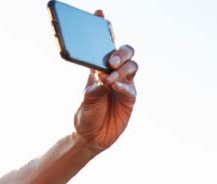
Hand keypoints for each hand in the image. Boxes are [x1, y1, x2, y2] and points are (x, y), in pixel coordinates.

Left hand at [73, 16, 137, 151]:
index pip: (103, 45)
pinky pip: (130, 88)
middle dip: (120, 53)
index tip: (99, 13)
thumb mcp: (85, 100)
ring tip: (110, 79)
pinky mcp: (130, 98)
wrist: (90, 138)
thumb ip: (94, 88)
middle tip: (110, 61)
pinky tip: (115, 87)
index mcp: (98, 69)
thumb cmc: (85, 116)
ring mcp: (124, 85)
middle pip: (124, 53)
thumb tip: (104, 77)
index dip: (104, 28)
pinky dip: (123, 86)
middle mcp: (113, 74)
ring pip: (131, 67)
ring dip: (122, 70)